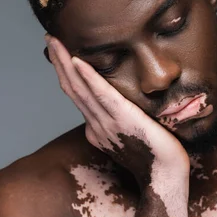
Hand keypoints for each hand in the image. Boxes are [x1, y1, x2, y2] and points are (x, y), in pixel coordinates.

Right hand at [45, 36, 189, 188]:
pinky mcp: (124, 119)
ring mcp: (108, 123)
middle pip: (72, 89)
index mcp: (99, 128)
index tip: (60, 53)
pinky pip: (103, 95)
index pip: (78, 96)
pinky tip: (77, 60)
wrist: (166, 177)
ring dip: (65, 63)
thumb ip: (122, 122)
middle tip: (50, 38)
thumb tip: (123, 107)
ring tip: (56, 42)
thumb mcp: (132, 137)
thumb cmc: (156, 158)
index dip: (66, 73)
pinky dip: (89, 77)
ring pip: (80, 89)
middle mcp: (98, 125)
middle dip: (59, 62)